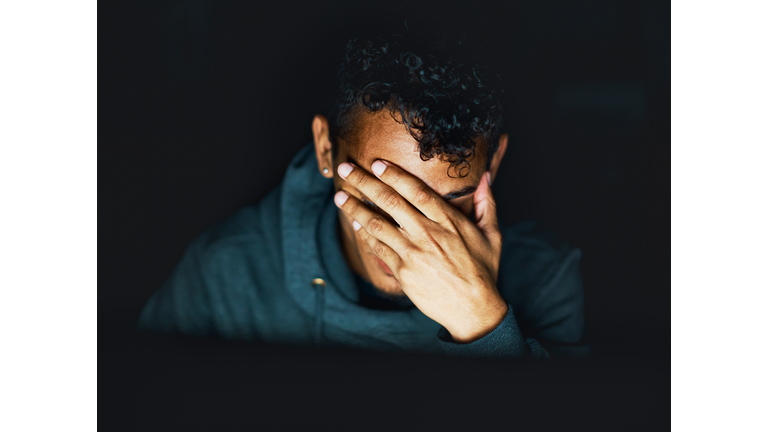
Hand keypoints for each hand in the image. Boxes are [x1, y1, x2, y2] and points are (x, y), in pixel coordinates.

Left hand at [334, 160, 507, 342]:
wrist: (474, 308)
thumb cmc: (483, 270)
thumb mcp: (492, 234)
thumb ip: (487, 203)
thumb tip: (486, 177)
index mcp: (449, 221)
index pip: (416, 191)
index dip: (394, 175)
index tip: (376, 163)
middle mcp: (428, 233)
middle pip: (390, 201)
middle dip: (365, 182)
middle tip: (346, 169)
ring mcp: (413, 252)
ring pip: (377, 224)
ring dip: (355, 208)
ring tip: (340, 196)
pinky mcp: (403, 271)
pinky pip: (378, 248)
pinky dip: (364, 234)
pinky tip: (354, 223)